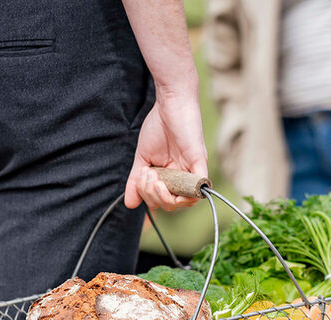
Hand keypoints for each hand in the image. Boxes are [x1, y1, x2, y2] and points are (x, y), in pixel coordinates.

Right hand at [124, 91, 207, 210]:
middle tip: (146, 175)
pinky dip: (183, 192)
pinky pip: (198, 188)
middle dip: (152, 195)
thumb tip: (130, 204)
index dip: (149, 197)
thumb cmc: (158, 127)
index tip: (140, 177)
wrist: (169, 104)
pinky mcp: (200, 163)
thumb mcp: (142, 158)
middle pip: (170, 205)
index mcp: (170, 178)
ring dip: (163, 196)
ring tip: (153, 178)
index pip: (162, 201)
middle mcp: (183, 178)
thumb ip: (136, 180)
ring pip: (183, 202)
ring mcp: (192, 172)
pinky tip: (165, 183)